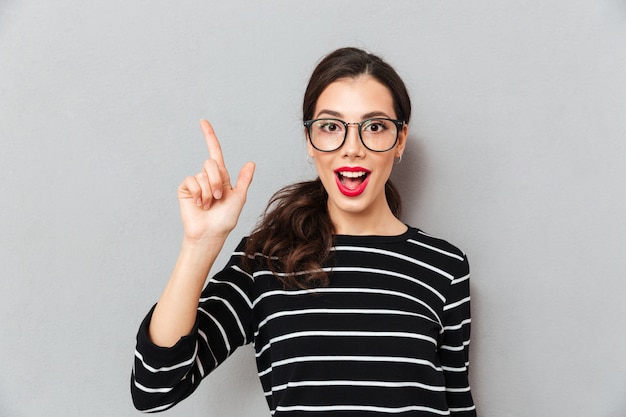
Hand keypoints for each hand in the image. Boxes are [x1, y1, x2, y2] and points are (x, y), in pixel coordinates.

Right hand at [177, 120, 254, 240]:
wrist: (210, 234)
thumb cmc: (225, 219)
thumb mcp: (239, 198)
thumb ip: (244, 180)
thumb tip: (251, 162)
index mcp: (221, 177)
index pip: (215, 152)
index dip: (209, 136)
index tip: (203, 122)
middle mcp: (207, 177)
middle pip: (211, 163)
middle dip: (217, 180)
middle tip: (218, 197)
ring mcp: (195, 183)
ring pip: (203, 174)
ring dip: (208, 191)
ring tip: (208, 204)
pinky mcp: (185, 189)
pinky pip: (191, 181)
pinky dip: (198, 193)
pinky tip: (199, 204)